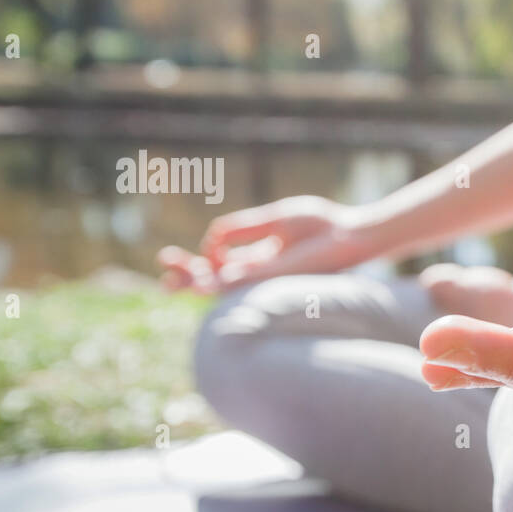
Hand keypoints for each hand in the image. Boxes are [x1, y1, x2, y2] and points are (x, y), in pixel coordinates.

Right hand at [156, 195, 377, 292]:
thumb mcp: (272, 221)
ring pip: (223, 290)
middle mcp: (258, 274)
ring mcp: (266, 279)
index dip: (190, 263)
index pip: (215, 267)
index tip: (167, 255)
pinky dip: (221, 282)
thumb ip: (241, 228)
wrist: (348, 234)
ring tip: (172, 281)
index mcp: (256, 258)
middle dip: (185, 278)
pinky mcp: (275, 280)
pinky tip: (202, 278)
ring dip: (196, 285)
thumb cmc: (319, 225)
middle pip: (212, 282)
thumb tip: (211, 238)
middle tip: (164, 274)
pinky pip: (242, 285)